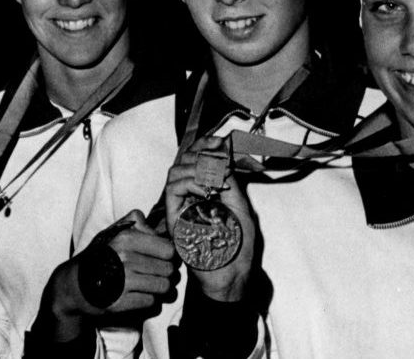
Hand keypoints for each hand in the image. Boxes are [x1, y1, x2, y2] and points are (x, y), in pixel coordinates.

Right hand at [45, 209, 176, 321]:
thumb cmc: (100, 256)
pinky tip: (141, 296)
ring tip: (153, 286)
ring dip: (161, 289)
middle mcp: (124, 259)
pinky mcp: (119, 303)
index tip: (163, 259)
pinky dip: (150, 301)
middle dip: (167, 274)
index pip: (169, 250)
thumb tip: (163, 229)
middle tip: (158, 274)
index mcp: (126, 238)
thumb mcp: (114, 232)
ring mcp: (122, 282)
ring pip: (163, 287)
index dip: (169, 256)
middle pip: (168, 270)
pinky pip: (151, 303)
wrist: (73, 285)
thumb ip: (138, 223)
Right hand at [165, 136, 256, 301]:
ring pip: (175, 171)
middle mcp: (190, 196)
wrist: (231, 273)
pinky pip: (173, 189)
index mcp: (206, 190)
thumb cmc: (238, 244)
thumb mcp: (240, 205)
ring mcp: (181, 207)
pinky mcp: (174, 218)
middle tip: (220, 161)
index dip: (205, 144)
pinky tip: (208, 192)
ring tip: (216, 182)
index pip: (196, 158)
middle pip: (183, 160)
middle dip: (202, 153)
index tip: (219, 140)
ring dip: (198, 169)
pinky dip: (191, 183)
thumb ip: (230, 180)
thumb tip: (222, 154)